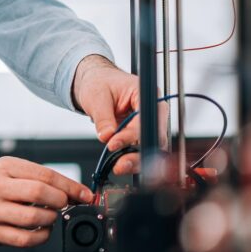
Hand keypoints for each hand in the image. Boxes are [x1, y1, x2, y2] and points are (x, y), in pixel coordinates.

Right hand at [0, 156, 92, 245]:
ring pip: (32, 218)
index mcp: (6, 167)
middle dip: (60, 201)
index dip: (70, 186)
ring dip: (50, 219)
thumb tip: (78, 193)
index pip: (45, 175)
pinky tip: (43, 230)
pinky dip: (41, 237)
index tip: (84, 194)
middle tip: (63, 204)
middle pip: (38, 193)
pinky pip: (24, 239)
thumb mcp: (16, 171)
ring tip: (50, 216)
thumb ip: (44, 180)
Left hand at [72, 54, 166, 174]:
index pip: (146, 117)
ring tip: (119, 168)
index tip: (114, 144)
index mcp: (146, 93)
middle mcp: (152, 110)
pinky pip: (141, 150)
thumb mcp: (96, 97)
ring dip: (137, 161)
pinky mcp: (140, 135)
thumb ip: (103, 118)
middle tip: (120, 164)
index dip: (132, 134)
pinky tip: (120, 165)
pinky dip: (132, 159)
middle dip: (139, 153)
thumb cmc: (99, 83)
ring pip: (150, 147)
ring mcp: (148, 123)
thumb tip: (107, 136)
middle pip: (154, 136)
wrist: (96, 83)